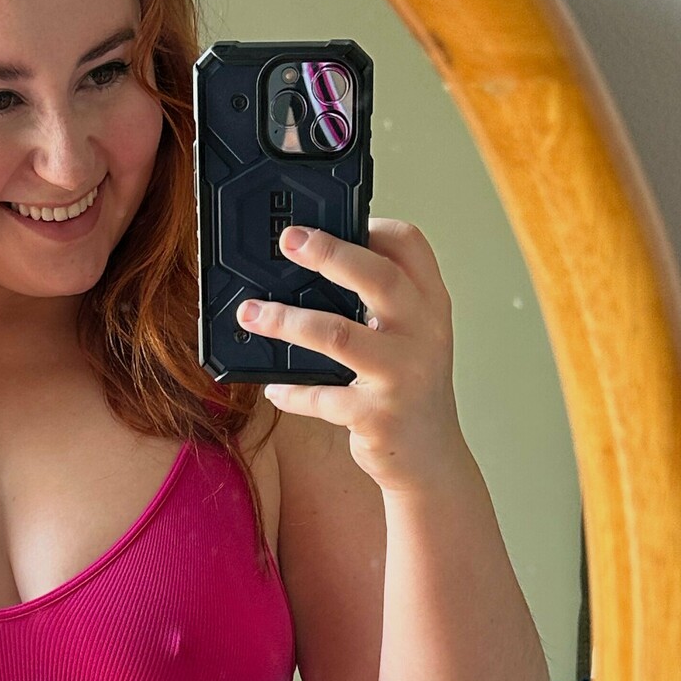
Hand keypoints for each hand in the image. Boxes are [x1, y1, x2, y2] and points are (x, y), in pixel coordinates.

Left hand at [236, 218, 466, 491]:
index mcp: (430, 305)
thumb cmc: (408, 388)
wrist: (430, 460)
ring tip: (250, 313)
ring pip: (339, 335)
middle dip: (330, 253)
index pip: (410, 246)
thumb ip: (379, 303)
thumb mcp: (409, 337)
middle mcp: (422, 334)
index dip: (372, 225)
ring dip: (286, 321)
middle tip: (288, 240)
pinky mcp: (377, 417)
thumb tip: (310, 265)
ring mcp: (402, 376)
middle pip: (379, 278)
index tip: (333, 220)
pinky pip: (323, 397)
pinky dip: (292, 392)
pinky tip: (272, 387)